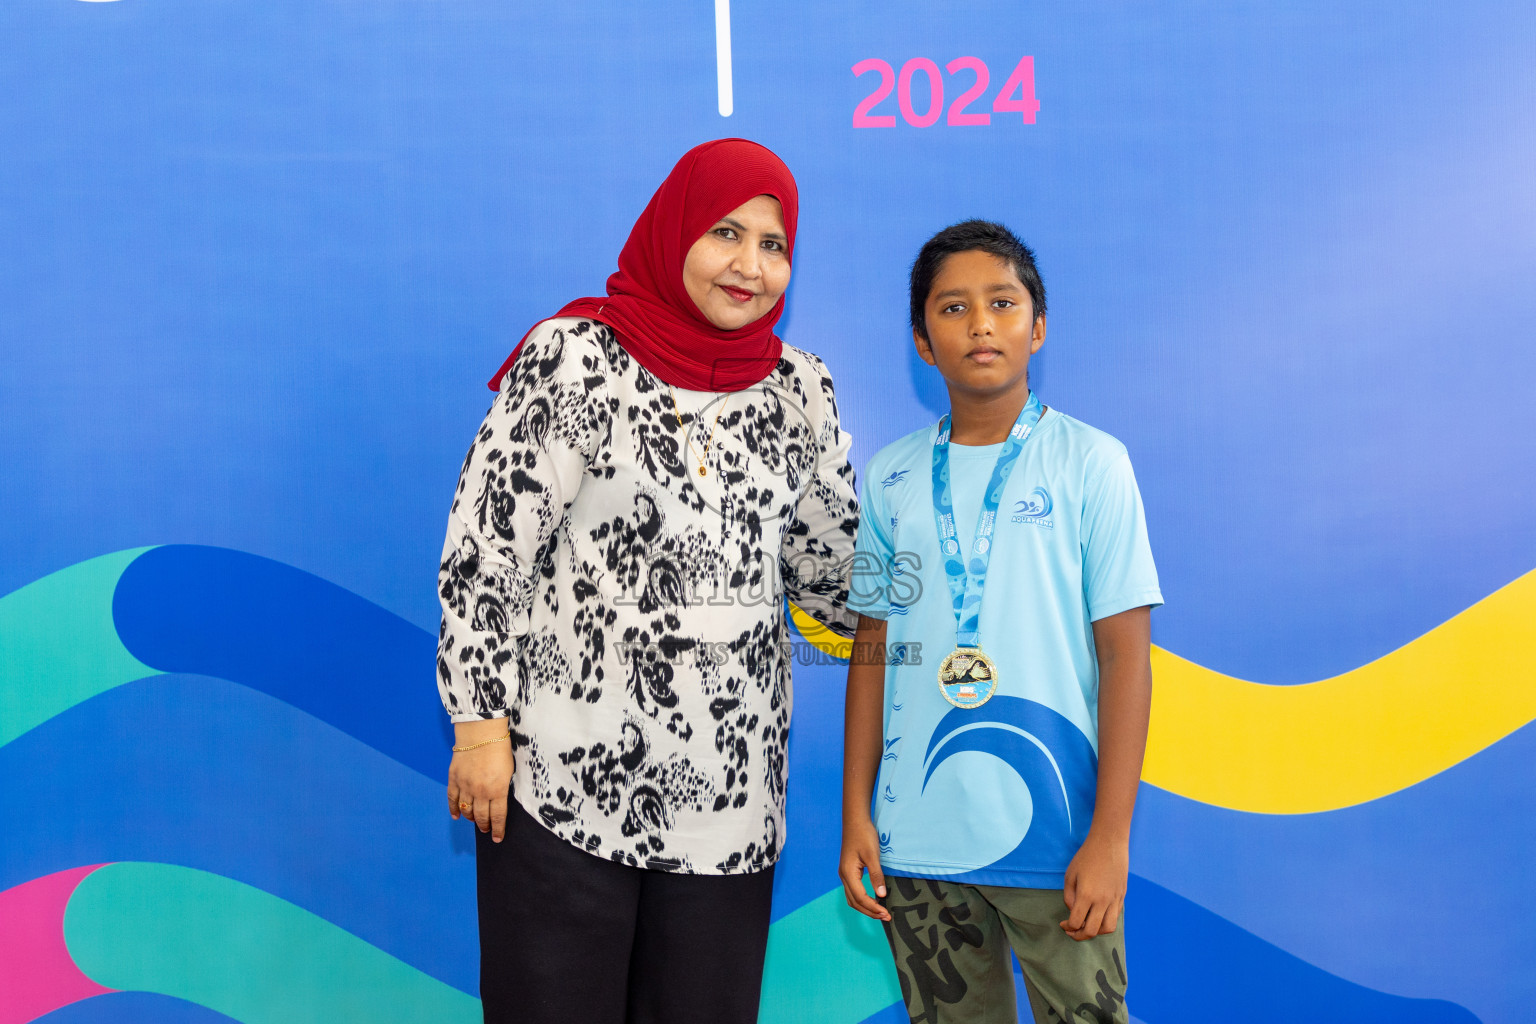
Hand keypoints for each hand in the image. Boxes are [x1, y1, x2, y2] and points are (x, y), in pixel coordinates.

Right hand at [446, 723, 514, 842]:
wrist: (481, 732)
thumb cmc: (500, 749)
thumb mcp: (509, 771)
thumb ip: (503, 788)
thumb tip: (499, 801)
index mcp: (497, 790)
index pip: (497, 817)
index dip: (497, 830)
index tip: (497, 838)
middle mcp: (480, 791)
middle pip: (481, 816)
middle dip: (484, 825)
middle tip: (486, 830)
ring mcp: (465, 786)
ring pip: (466, 810)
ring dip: (470, 818)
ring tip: (474, 822)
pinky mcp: (454, 778)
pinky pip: (452, 799)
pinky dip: (454, 809)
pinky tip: (456, 816)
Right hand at [839, 816, 890, 920]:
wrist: (855, 821)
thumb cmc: (864, 835)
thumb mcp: (873, 855)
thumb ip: (876, 876)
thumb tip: (882, 895)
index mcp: (848, 873)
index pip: (860, 898)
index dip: (873, 908)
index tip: (886, 914)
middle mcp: (844, 876)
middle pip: (855, 902)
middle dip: (870, 911)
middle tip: (886, 917)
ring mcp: (845, 874)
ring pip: (852, 898)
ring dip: (866, 907)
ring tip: (880, 912)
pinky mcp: (849, 871)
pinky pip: (853, 891)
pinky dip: (862, 899)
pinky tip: (873, 900)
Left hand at [1060, 831, 1127, 940]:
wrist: (1109, 843)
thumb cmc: (1086, 857)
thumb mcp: (1070, 874)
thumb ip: (1069, 896)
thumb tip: (1073, 911)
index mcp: (1086, 895)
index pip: (1077, 923)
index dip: (1068, 927)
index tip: (1063, 924)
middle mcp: (1102, 901)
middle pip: (1092, 931)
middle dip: (1080, 935)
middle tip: (1072, 931)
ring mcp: (1114, 900)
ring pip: (1108, 929)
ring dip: (1096, 932)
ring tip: (1087, 925)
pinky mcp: (1122, 897)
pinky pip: (1115, 917)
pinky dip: (1106, 921)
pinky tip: (1097, 915)